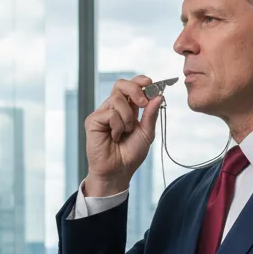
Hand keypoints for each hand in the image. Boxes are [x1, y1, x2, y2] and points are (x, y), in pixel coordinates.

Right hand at [84, 75, 163, 196]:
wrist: (118, 171)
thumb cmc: (130, 154)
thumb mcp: (146, 132)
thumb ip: (151, 114)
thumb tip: (159, 95)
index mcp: (127, 109)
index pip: (130, 86)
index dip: (139, 81)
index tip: (150, 83)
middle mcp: (113, 108)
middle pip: (120, 84)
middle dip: (135, 90)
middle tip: (142, 104)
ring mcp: (102, 113)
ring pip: (117, 99)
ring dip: (128, 117)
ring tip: (125, 132)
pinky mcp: (93, 121)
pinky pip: (110, 113)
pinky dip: (118, 126)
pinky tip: (114, 137)